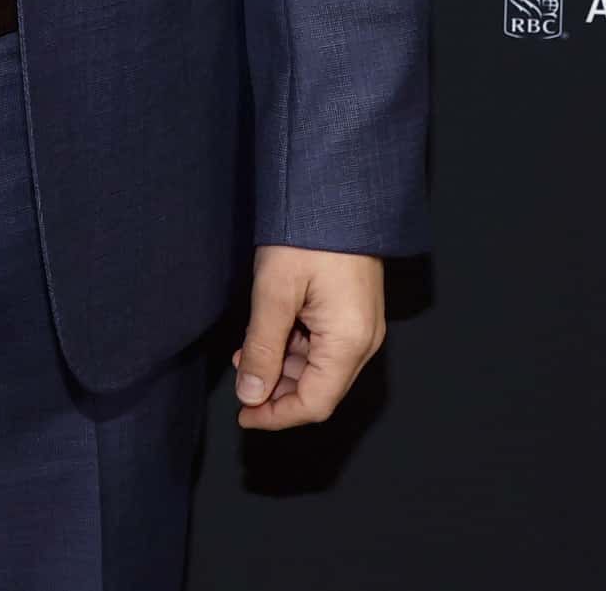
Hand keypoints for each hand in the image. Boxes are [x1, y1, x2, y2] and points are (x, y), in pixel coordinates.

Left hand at [233, 245, 383, 430]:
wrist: (339, 189)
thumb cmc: (309, 234)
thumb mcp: (275, 292)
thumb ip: (262, 348)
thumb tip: (251, 395)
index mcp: (349, 342)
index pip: (315, 403)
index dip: (277, 416)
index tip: (243, 414)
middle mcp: (364, 341)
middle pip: (320, 390)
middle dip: (278, 392)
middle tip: (241, 381)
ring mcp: (362, 326)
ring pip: (320, 369)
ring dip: (284, 369)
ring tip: (247, 354)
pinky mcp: (355, 311)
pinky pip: (325, 346)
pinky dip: (295, 349)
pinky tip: (268, 336)